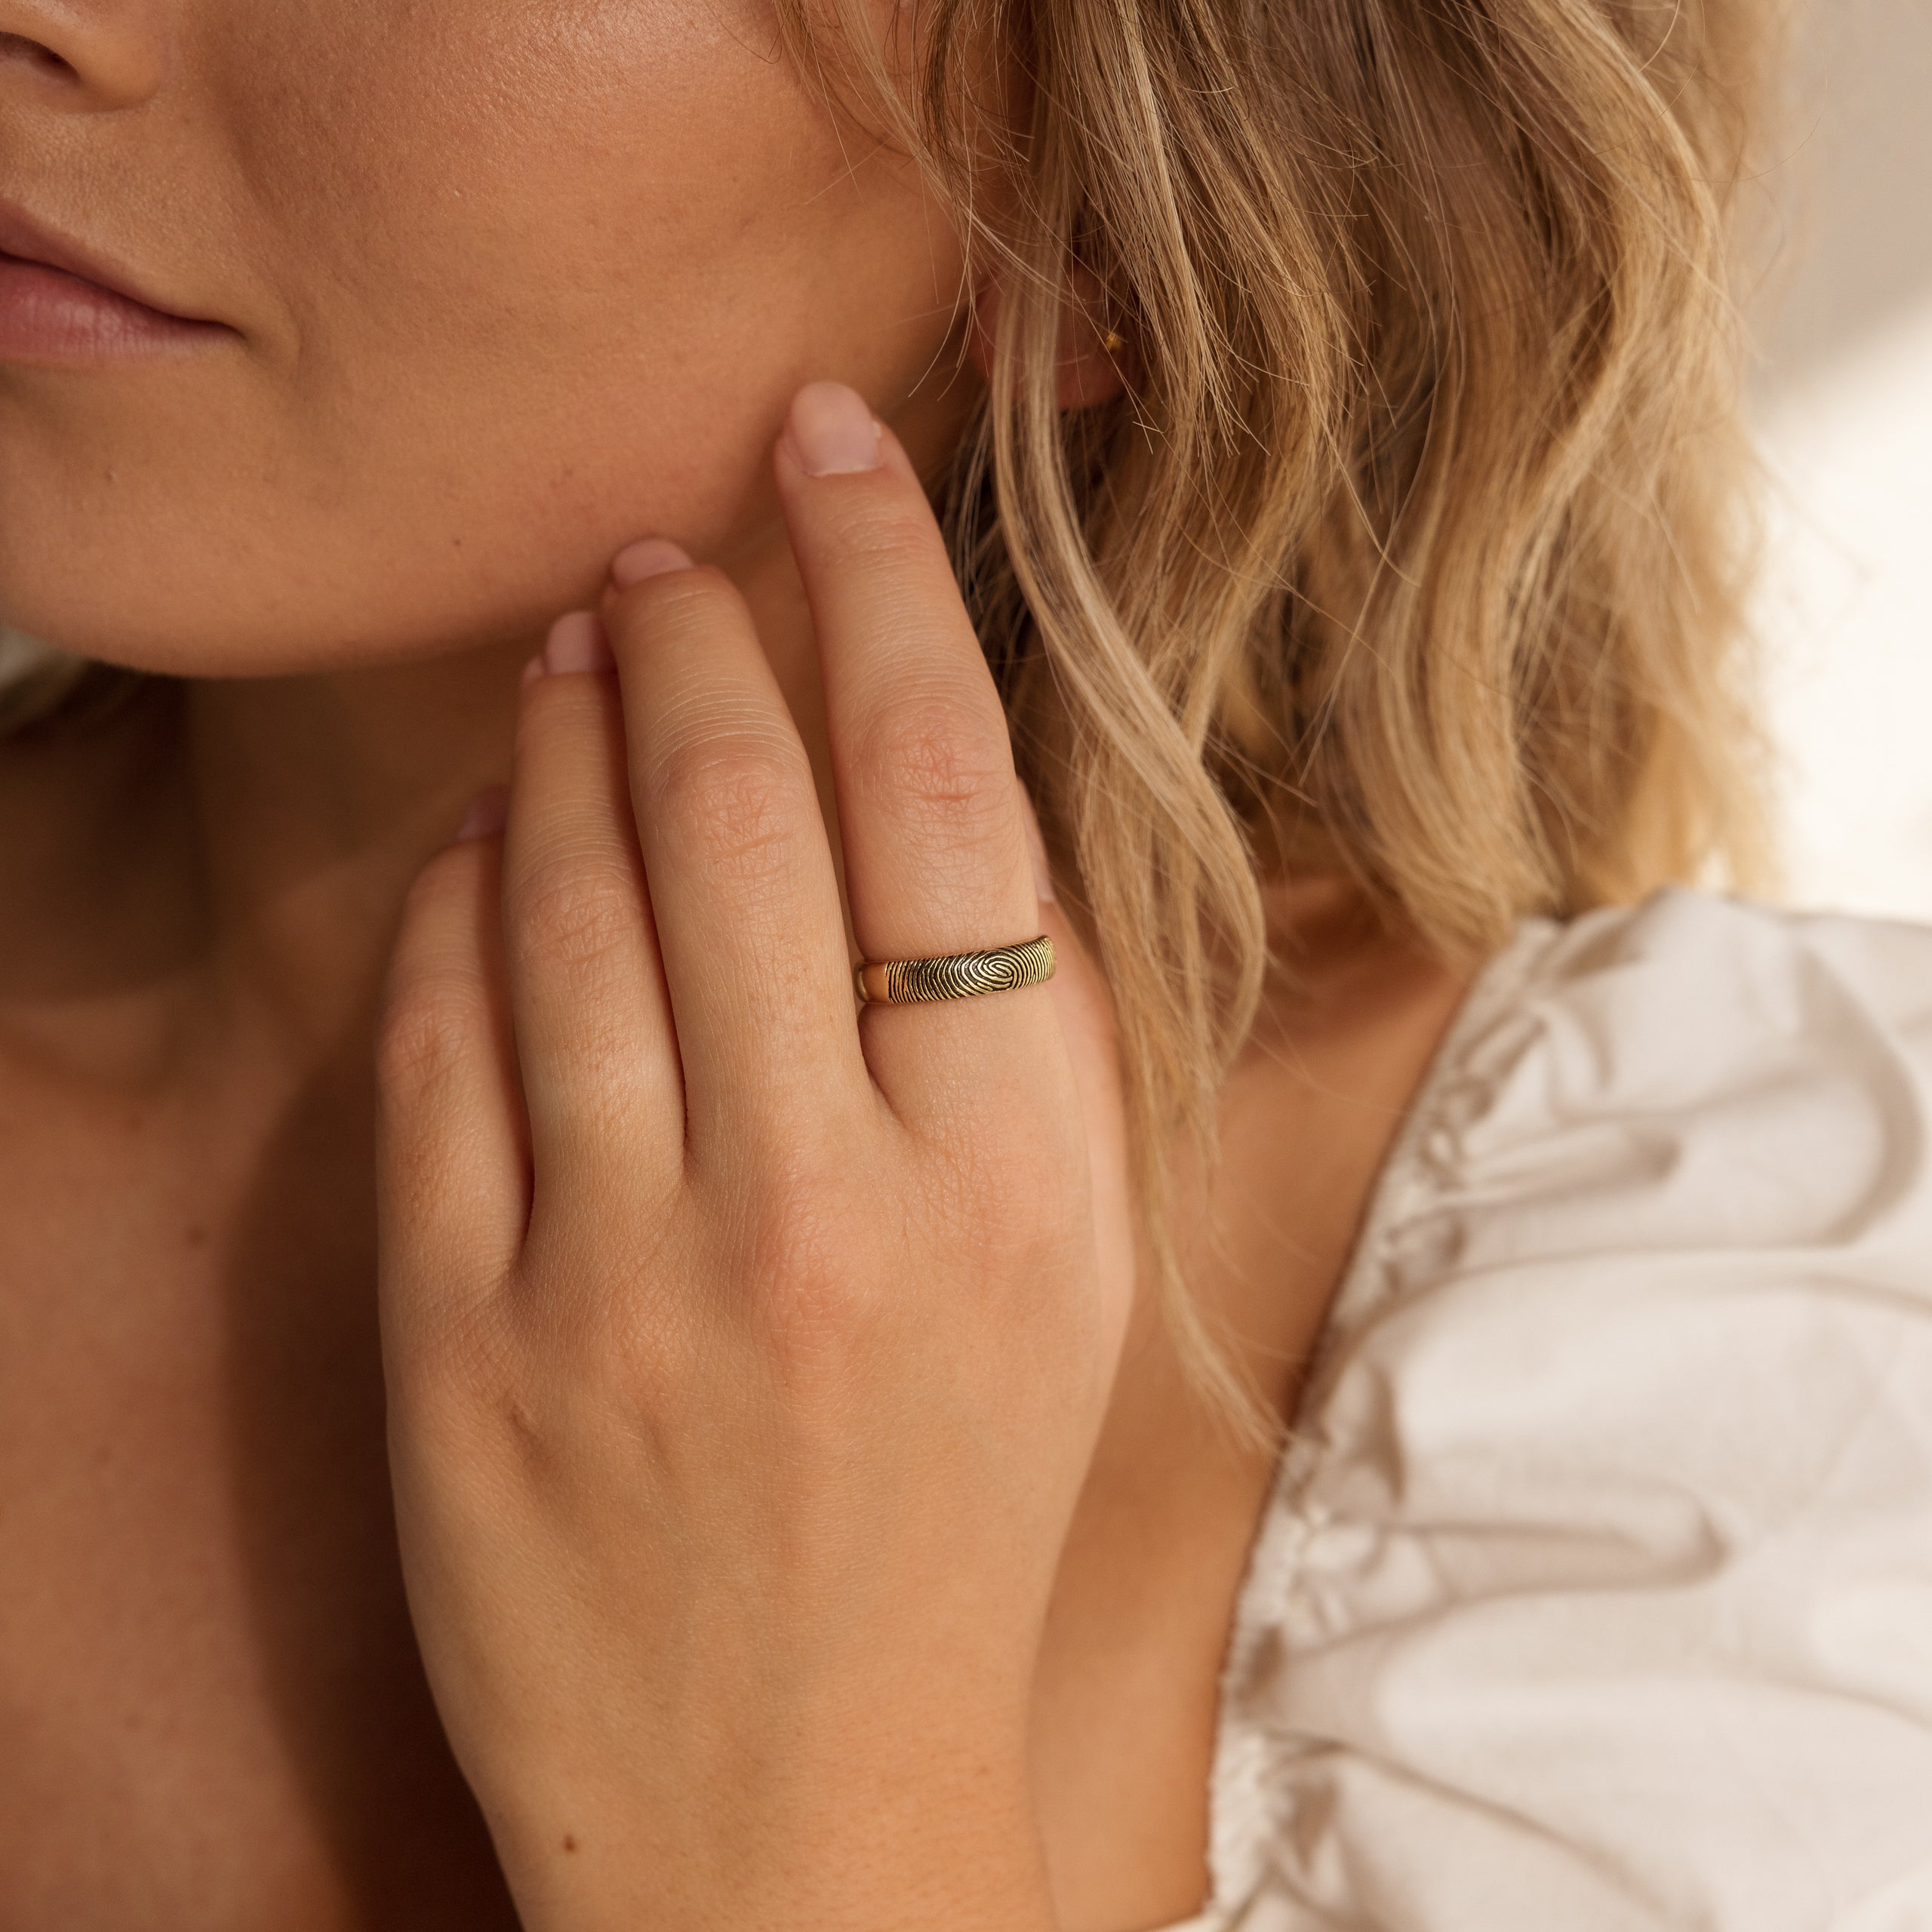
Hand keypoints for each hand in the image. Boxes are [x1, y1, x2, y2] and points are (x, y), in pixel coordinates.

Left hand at [374, 382, 1133, 1931]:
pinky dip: (460, 902)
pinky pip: (445, 1050)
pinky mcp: (468, 1350)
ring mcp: (629, 1280)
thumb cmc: (962, 1515)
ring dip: (563, 732)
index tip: (824, 451)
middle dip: (697, 621)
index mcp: (1019, 1181)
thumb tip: (924, 779)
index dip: (875, 579)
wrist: (796, 1809)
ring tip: (577, 637)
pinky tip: (486, 829)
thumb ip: (1012, 1031)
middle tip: (672, 540)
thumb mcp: (1067, 1271)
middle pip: (739, 808)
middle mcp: (828, 1209)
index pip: (944, 790)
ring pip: (569, 900)